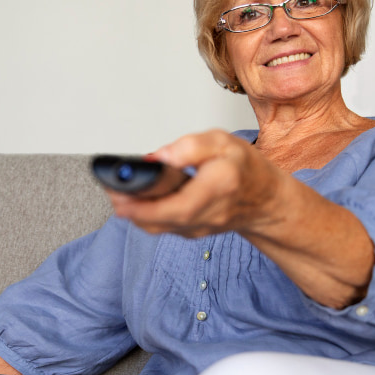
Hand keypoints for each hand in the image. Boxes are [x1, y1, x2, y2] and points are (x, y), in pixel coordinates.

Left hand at [107, 129, 282, 238]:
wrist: (264, 200)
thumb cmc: (244, 169)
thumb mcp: (223, 142)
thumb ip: (190, 146)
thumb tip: (159, 157)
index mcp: (219, 187)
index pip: (178, 204)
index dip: (145, 203)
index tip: (121, 193)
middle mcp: (209, 213)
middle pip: (161, 219)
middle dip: (130, 206)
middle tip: (110, 189)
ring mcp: (200, 227)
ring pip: (158, 226)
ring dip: (133, 212)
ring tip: (118, 191)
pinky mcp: (191, 232)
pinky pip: (163, 227)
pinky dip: (145, 215)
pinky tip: (135, 200)